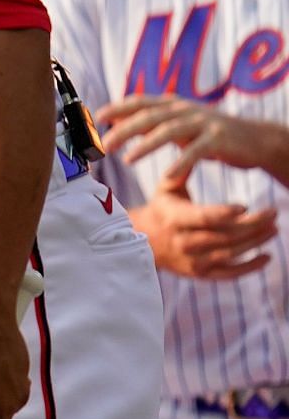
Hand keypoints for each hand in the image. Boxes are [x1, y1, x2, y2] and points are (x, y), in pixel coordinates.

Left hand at [99, 94, 288, 185]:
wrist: (256, 139)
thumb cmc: (211, 135)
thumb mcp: (181, 126)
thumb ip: (154, 125)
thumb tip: (122, 125)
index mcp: (174, 105)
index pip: (140, 102)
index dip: (118, 108)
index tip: (97, 118)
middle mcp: (186, 109)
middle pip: (148, 117)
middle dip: (124, 130)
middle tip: (104, 145)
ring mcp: (203, 122)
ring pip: (168, 131)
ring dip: (146, 146)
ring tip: (128, 160)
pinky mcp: (218, 139)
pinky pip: (196, 151)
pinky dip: (182, 163)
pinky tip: (168, 176)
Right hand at [127, 173, 276, 279]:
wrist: (144, 241)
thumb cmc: (162, 206)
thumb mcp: (166, 187)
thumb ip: (182, 170)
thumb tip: (194, 144)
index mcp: (174, 218)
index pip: (203, 217)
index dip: (225, 213)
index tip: (245, 205)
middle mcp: (183, 242)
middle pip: (224, 236)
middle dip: (252, 224)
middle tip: (274, 212)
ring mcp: (193, 260)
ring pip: (230, 253)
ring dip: (256, 241)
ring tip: (274, 227)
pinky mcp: (201, 273)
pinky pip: (229, 274)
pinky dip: (250, 267)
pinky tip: (267, 256)